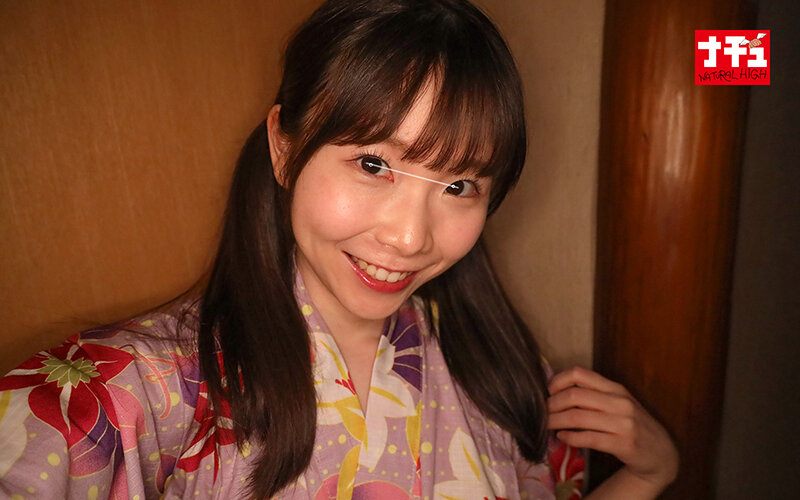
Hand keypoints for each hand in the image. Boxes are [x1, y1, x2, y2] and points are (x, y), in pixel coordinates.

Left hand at [547, 366, 678, 490]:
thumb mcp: (617, 403)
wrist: (661, 453)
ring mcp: (623, 423)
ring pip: (578, 417)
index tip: (547, 392)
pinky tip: (562, 438)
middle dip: (552, 404)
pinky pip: (589, 438)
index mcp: (615, 388)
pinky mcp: (624, 444)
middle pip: (574, 395)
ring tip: (547, 425)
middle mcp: (619, 402)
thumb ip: (593, 394)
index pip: (579, 373)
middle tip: (542, 412)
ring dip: (556, 421)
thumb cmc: (632, 425)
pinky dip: (570, 438)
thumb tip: (555, 391)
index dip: (557, 381)